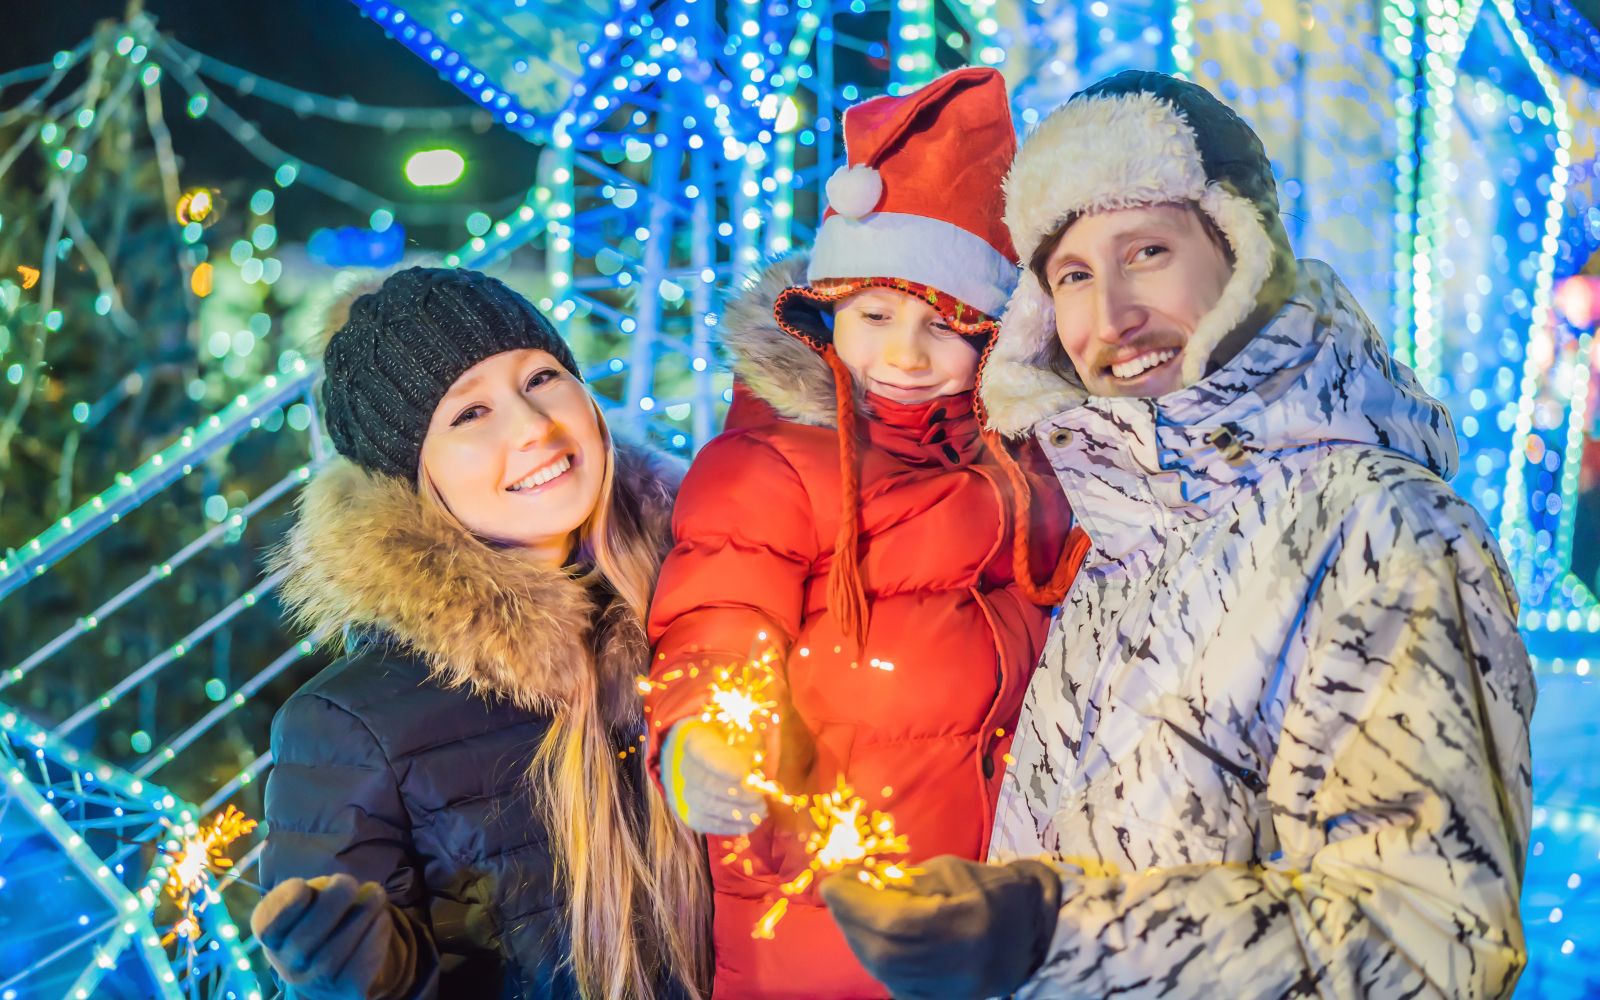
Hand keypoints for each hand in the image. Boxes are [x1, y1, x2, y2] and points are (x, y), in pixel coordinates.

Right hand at [251, 873, 409, 999]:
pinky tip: (381, 918)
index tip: (302, 886)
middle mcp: (287, 964)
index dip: (283, 905)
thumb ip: (314, 892)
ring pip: (334, 953)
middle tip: (350, 883)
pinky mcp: (344, 991)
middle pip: (304, 937)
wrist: (332, 970)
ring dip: (362, 916)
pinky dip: (375, 937)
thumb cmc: (318, 921)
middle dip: (332, 903)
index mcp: (271, 937)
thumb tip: (340, 886)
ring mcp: (314, 982)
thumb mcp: (306, 905)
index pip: (266, 925)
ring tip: (376, 895)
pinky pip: (359, 966)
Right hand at [663, 719, 767, 834]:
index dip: (722, 764)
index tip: (744, 773)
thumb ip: (751, 743)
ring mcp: (679, 790)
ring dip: (735, 813)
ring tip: (760, 812)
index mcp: (693, 736)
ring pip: (703, 805)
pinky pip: (704, 822)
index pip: (702, 751)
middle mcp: (680, 764)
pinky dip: (728, 825)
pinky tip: (750, 823)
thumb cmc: (728, 740)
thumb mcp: (741, 731)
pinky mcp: (686, 811)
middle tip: (760, 799)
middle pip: (703, 782)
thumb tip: (763, 766)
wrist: (699, 755)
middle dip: (735, 794)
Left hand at [821, 855, 1061, 999]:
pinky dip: (874, 959)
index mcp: (967, 925)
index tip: (832, 881)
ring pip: (885, 972)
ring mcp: (951, 993)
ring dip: (857, 938)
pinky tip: (869, 936)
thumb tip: (859, 884)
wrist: (1036, 935)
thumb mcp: (952, 871)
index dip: (856, 903)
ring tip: (850, 911)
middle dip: (850, 919)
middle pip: (884, 951)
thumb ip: (906, 882)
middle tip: (837, 893)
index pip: (895, 921)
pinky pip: (895, 984)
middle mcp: (958, 967)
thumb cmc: (994, 891)